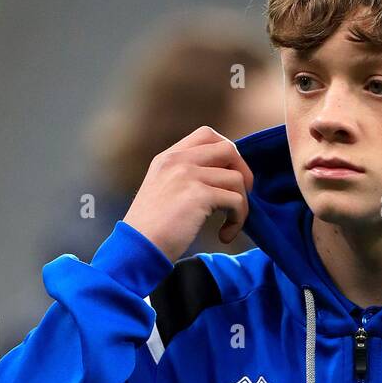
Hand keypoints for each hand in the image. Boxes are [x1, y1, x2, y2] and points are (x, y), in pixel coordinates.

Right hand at [122, 124, 253, 261]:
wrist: (137, 248)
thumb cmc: (151, 230)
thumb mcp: (162, 191)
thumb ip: (185, 177)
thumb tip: (223, 178)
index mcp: (168, 157)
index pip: (207, 135)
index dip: (227, 154)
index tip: (229, 178)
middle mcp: (177, 160)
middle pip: (228, 148)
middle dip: (243, 173)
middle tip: (240, 198)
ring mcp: (187, 175)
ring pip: (237, 179)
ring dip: (242, 205)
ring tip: (230, 224)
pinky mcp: (198, 195)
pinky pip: (236, 201)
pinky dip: (237, 220)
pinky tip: (224, 235)